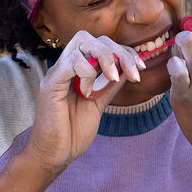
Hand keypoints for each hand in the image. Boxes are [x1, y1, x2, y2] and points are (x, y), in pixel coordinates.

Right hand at [25, 31, 144, 174]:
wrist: (54, 154)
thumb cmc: (73, 131)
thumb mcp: (99, 103)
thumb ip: (109, 85)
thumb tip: (128, 68)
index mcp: (77, 69)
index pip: (101, 44)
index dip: (124, 51)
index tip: (140, 69)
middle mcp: (66, 66)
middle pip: (92, 37)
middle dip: (118, 51)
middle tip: (133, 73)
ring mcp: (57, 72)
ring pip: (82, 41)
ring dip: (105, 57)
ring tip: (112, 79)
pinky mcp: (51, 84)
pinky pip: (72, 61)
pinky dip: (87, 72)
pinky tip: (87, 92)